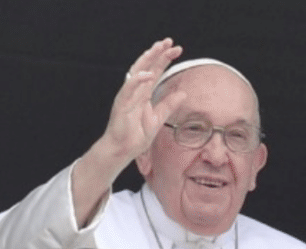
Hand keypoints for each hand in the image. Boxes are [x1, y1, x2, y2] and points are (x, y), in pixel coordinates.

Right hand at [72, 38, 186, 223]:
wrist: (122, 150)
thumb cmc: (136, 135)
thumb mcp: (158, 118)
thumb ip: (169, 105)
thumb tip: (183, 93)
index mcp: (144, 93)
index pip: (155, 71)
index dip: (165, 59)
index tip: (177, 49)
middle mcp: (135, 91)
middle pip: (147, 66)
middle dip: (158, 53)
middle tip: (170, 42)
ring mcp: (127, 96)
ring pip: (136, 72)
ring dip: (147, 60)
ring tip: (157, 49)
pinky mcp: (121, 105)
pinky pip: (128, 89)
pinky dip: (137, 80)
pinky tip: (147, 74)